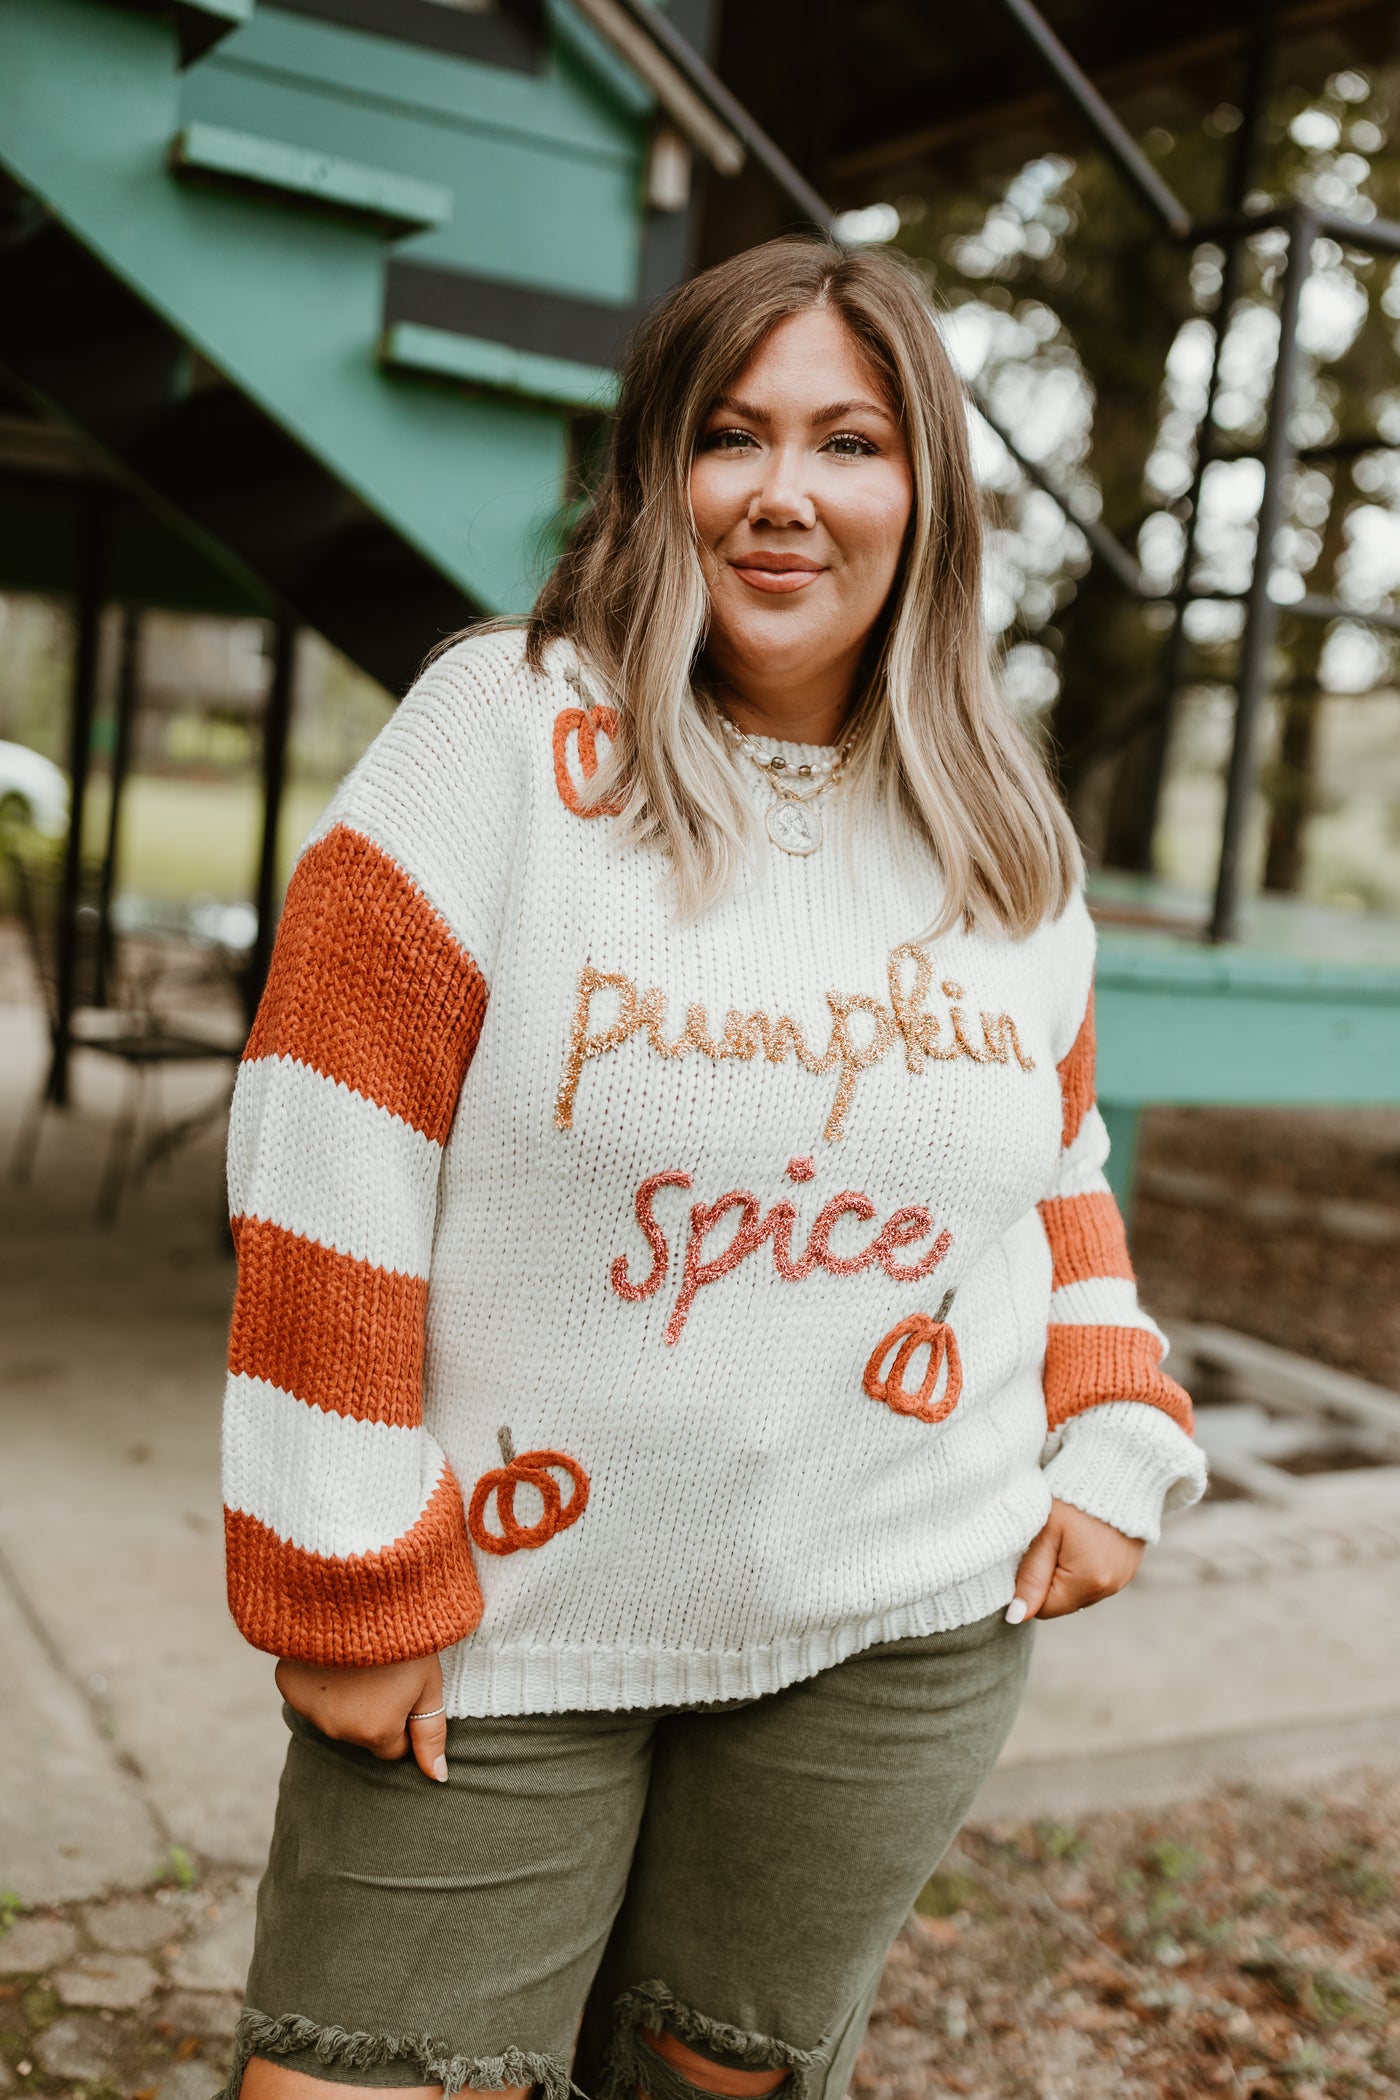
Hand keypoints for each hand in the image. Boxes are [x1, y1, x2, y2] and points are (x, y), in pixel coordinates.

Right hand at [274, 1652, 448, 1781]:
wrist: (359, 1590)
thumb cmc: (404, 1636)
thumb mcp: (428, 1682)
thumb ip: (431, 1734)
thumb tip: (438, 1778)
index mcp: (375, 1732)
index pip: (393, 1747)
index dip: (403, 1718)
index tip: (405, 1687)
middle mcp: (337, 1730)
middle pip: (361, 1733)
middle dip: (372, 1710)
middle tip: (382, 1668)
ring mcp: (309, 1709)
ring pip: (334, 1715)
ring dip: (345, 1696)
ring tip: (359, 1658)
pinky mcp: (287, 1685)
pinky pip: (308, 1694)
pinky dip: (319, 1679)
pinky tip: (331, 1651)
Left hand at [1007, 1498, 1143, 1621]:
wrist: (1119, 1467)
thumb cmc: (1073, 1496)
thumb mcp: (1045, 1533)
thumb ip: (1030, 1577)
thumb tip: (1015, 1617)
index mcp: (1089, 1582)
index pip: (1044, 1609)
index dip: (1031, 1584)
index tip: (1034, 1552)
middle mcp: (1111, 1587)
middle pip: (1064, 1601)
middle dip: (1051, 1577)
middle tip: (1052, 1540)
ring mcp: (1124, 1578)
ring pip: (1080, 1590)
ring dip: (1069, 1571)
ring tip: (1071, 1535)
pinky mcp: (1130, 1567)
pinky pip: (1098, 1578)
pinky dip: (1087, 1564)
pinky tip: (1086, 1536)